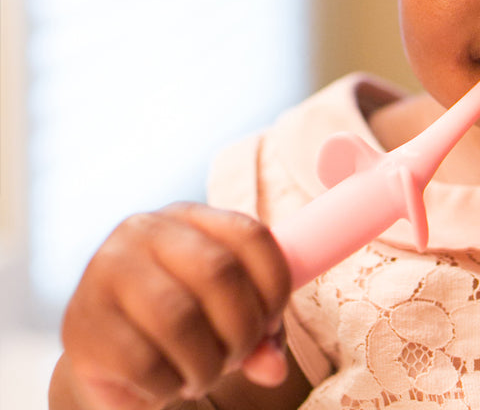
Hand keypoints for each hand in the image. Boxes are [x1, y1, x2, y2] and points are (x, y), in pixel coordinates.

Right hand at [57, 203, 290, 409]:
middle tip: (235, 357)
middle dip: (242, 330)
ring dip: (206, 364)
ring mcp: (106, 271)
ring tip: (202, 375)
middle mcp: (145, 230)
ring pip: (180, 318)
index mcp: (190, 216)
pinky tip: (167, 385)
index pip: (250, 235)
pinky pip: (143, 362)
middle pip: (219, 272)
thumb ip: (262, 335)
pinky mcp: (81, 324)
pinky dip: (169, 385)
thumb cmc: (184, 328)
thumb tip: (274, 368)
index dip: (275, 285)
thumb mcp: (229, 319)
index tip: (270, 322)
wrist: (108, 362)